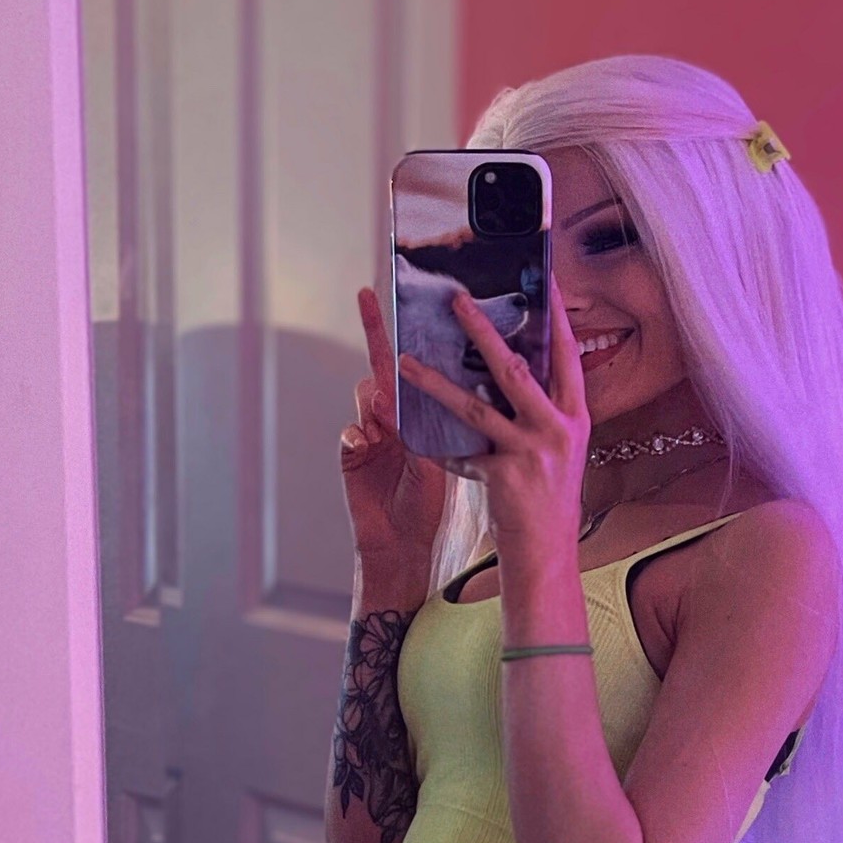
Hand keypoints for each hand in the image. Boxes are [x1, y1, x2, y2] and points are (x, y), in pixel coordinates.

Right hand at [340, 287, 449, 572]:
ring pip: (366, 395)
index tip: (406, 293)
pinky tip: (365, 443)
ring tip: (385, 413)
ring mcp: (369, 433)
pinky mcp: (350, 457)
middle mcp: (392, 417)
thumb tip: (493, 381)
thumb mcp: (452, 459)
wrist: (405, 549)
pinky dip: (359, 435)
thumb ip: (458, 422)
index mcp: (419, 413)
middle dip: (375, 330)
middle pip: (384, 365)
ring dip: (376, 399)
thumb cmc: (430, 505)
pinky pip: (350, 434)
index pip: (419, 364)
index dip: (412, 333)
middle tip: (368, 296)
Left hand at [395, 276, 589, 551]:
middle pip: (516, 368)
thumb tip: (519, 367)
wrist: (547, 553)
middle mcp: (557, 429)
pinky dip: (437, 446)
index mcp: (575, 417)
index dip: (557, 316)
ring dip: (435, 382)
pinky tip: (413, 433)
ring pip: (475, 406)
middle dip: (484, 330)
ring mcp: (531, 452)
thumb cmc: (549, 499)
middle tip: (457, 300)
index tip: (545, 278)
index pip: (567, 355)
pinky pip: (461, 452)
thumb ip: (544, 409)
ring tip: (405, 361)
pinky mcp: (504, 475)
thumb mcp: (560, 447)